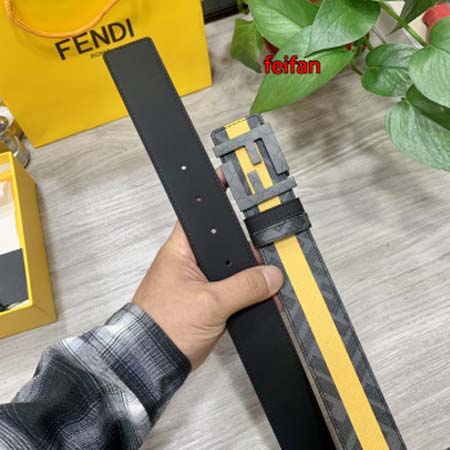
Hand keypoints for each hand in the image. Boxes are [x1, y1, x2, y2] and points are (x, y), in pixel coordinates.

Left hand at [132, 222, 283, 368]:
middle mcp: (188, 263)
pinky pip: (229, 291)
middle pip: (224, 248)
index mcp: (180, 252)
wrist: (157, 361)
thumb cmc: (164, 327)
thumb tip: (270, 276)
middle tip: (263, 263)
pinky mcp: (204, 301)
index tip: (248, 223)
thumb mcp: (211, 303)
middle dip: (244, 256)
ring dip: (244, 279)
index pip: (203, 221)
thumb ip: (244, 287)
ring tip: (262, 284)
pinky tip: (255, 299)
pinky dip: (241, 296)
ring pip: (228, 272)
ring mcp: (197, 283)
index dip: (224, 218)